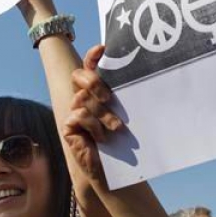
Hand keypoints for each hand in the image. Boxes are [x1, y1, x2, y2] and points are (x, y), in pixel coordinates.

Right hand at [63, 45, 124, 186]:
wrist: (116, 168)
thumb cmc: (123, 141)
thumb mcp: (127, 114)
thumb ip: (126, 96)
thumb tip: (147, 76)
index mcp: (96, 91)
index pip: (90, 67)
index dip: (92, 56)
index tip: (103, 48)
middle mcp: (82, 98)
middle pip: (79, 75)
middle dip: (94, 81)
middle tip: (109, 98)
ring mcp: (74, 112)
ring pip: (83, 98)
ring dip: (103, 114)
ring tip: (116, 128)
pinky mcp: (68, 127)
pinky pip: (79, 115)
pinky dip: (93, 125)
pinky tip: (102, 137)